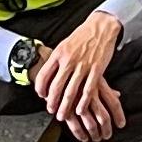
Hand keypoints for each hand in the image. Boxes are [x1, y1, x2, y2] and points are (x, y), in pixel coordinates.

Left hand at [32, 12, 126, 141]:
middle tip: (51, 110)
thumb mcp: (64, 44)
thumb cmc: (82, 36)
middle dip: (52, 102)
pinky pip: (88, 90)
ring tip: (63, 115)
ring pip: (71, 91)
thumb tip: (48, 74)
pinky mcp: (96, 69)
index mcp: (59, 54)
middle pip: (56, 87)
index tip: (41, 95)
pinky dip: (83, 102)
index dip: (40, 88)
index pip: (44, 75)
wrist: (101, 27)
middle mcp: (69, 61)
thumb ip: (57, 60)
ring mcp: (83, 66)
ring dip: (66, 106)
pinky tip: (80, 110)